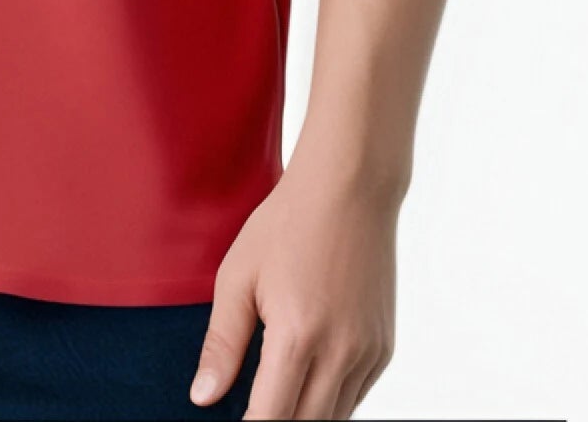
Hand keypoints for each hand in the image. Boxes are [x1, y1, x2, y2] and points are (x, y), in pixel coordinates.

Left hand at [188, 150, 398, 418]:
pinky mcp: (384, 348)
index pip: (272, 419)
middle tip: (249, 411)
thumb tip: (203, 397)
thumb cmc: (286, 224)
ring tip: (274, 396)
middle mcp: (340, 352)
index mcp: (298, 336)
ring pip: (334, 418)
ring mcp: (367, 352)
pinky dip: (330, 401)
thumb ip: (222, 344)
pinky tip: (306, 381)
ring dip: (304, 416)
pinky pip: (355, 396)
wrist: (349, 188)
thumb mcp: (237, 276)